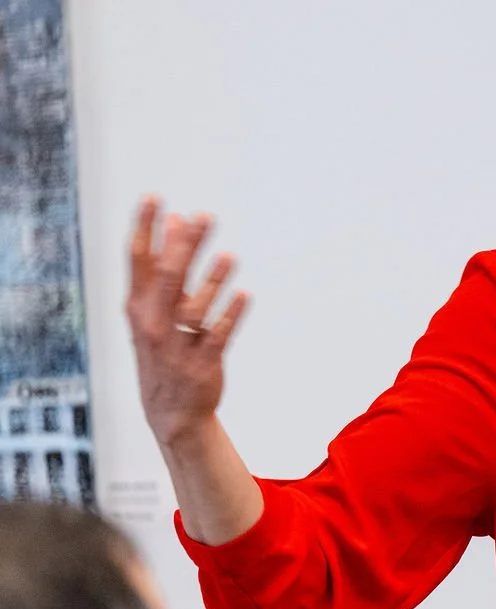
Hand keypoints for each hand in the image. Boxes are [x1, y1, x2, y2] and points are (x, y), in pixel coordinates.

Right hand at [127, 198, 249, 447]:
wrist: (170, 411)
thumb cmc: (163, 349)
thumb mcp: (153, 310)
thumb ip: (164, 266)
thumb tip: (176, 220)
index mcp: (138, 306)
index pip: (138, 261)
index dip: (145, 229)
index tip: (154, 198)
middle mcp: (154, 323)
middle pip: (168, 278)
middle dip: (184, 246)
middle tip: (204, 217)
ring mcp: (177, 344)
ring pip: (193, 307)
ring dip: (212, 281)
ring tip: (229, 256)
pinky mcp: (202, 363)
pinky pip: (217, 336)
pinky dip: (230, 315)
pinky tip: (245, 295)